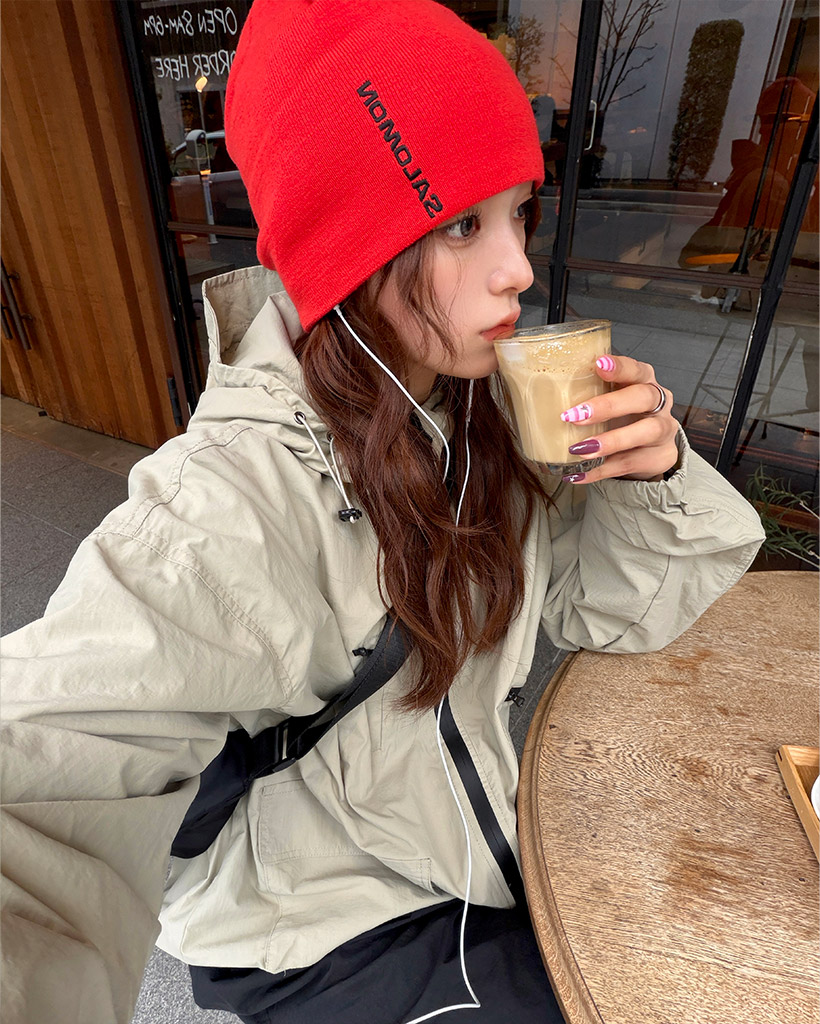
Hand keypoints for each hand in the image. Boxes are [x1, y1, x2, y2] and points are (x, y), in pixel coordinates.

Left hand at [559, 354, 678, 482]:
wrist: (645, 449)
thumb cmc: (620, 416)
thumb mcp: (607, 399)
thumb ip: (586, 392)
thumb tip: (539, 393)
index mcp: (643, 380)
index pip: (636, 368)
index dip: (619, 366)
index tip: (598, 364)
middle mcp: (659, 402)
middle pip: (643, 397)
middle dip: (609, 406)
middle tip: (576, 416)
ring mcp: (663, 430)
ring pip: (645, 432)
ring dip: (611, 441)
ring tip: (580, 449)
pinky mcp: (661, 456)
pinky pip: (631, 464)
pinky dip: (602, 470)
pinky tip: (579, 474)